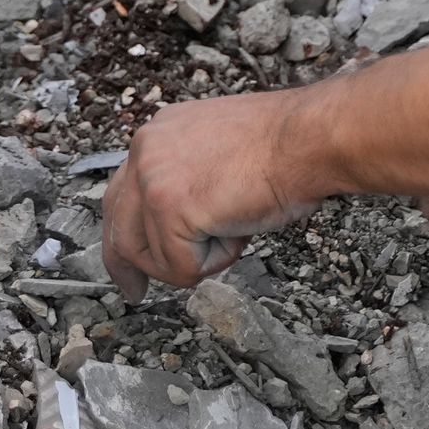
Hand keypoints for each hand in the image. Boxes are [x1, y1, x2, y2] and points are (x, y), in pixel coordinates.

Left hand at [101, 91, 327, 296]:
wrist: (309, 139)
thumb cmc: (286, 148)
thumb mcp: (219, 154)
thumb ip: (190, 180)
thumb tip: (182, 227)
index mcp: (158, 136)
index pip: (122, 195)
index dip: (126, 234)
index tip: (128, 264)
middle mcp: (145, 150)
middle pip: (118, 226)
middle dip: (128, 267)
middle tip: (136, 292)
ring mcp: (153, 179)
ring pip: (151, 256)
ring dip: (195, 260)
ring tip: (234, 230)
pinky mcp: (170, 208)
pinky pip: (181, 266)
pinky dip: (215, 262)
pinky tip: (240, 231)